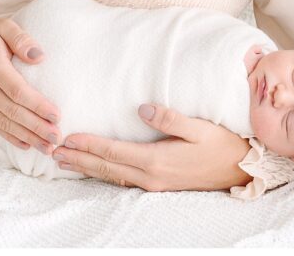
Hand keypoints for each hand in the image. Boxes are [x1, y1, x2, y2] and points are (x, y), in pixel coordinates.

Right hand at [0, 0, 61, 152]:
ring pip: (4, 123)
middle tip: (57, 138)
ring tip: (47, 147)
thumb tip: (40, 57)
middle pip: (12, 112)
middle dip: (36, 127)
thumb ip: (23, 41)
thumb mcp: (7, 28)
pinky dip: (10, 136)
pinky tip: (27, 144)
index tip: (57, 116)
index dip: (38, 106)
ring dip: (27, 136)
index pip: (18, 92)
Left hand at [52, 103, 251, 191]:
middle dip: (79, 158)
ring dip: (87, 167)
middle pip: (106, 167)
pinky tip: (97, 170)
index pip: (114, 151)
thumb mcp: (199, 127)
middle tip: (53, 151)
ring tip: (65, 161)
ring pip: (112, 176)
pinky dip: (104, 174)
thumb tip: (141, 109)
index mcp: (157, 160)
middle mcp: (150, 176)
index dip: (89, 144)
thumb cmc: (223, 144)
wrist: (241, 169)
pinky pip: (123, 180)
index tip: (67, 138)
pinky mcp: (159, 185)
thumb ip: (169, 118)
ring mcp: (154, 184)